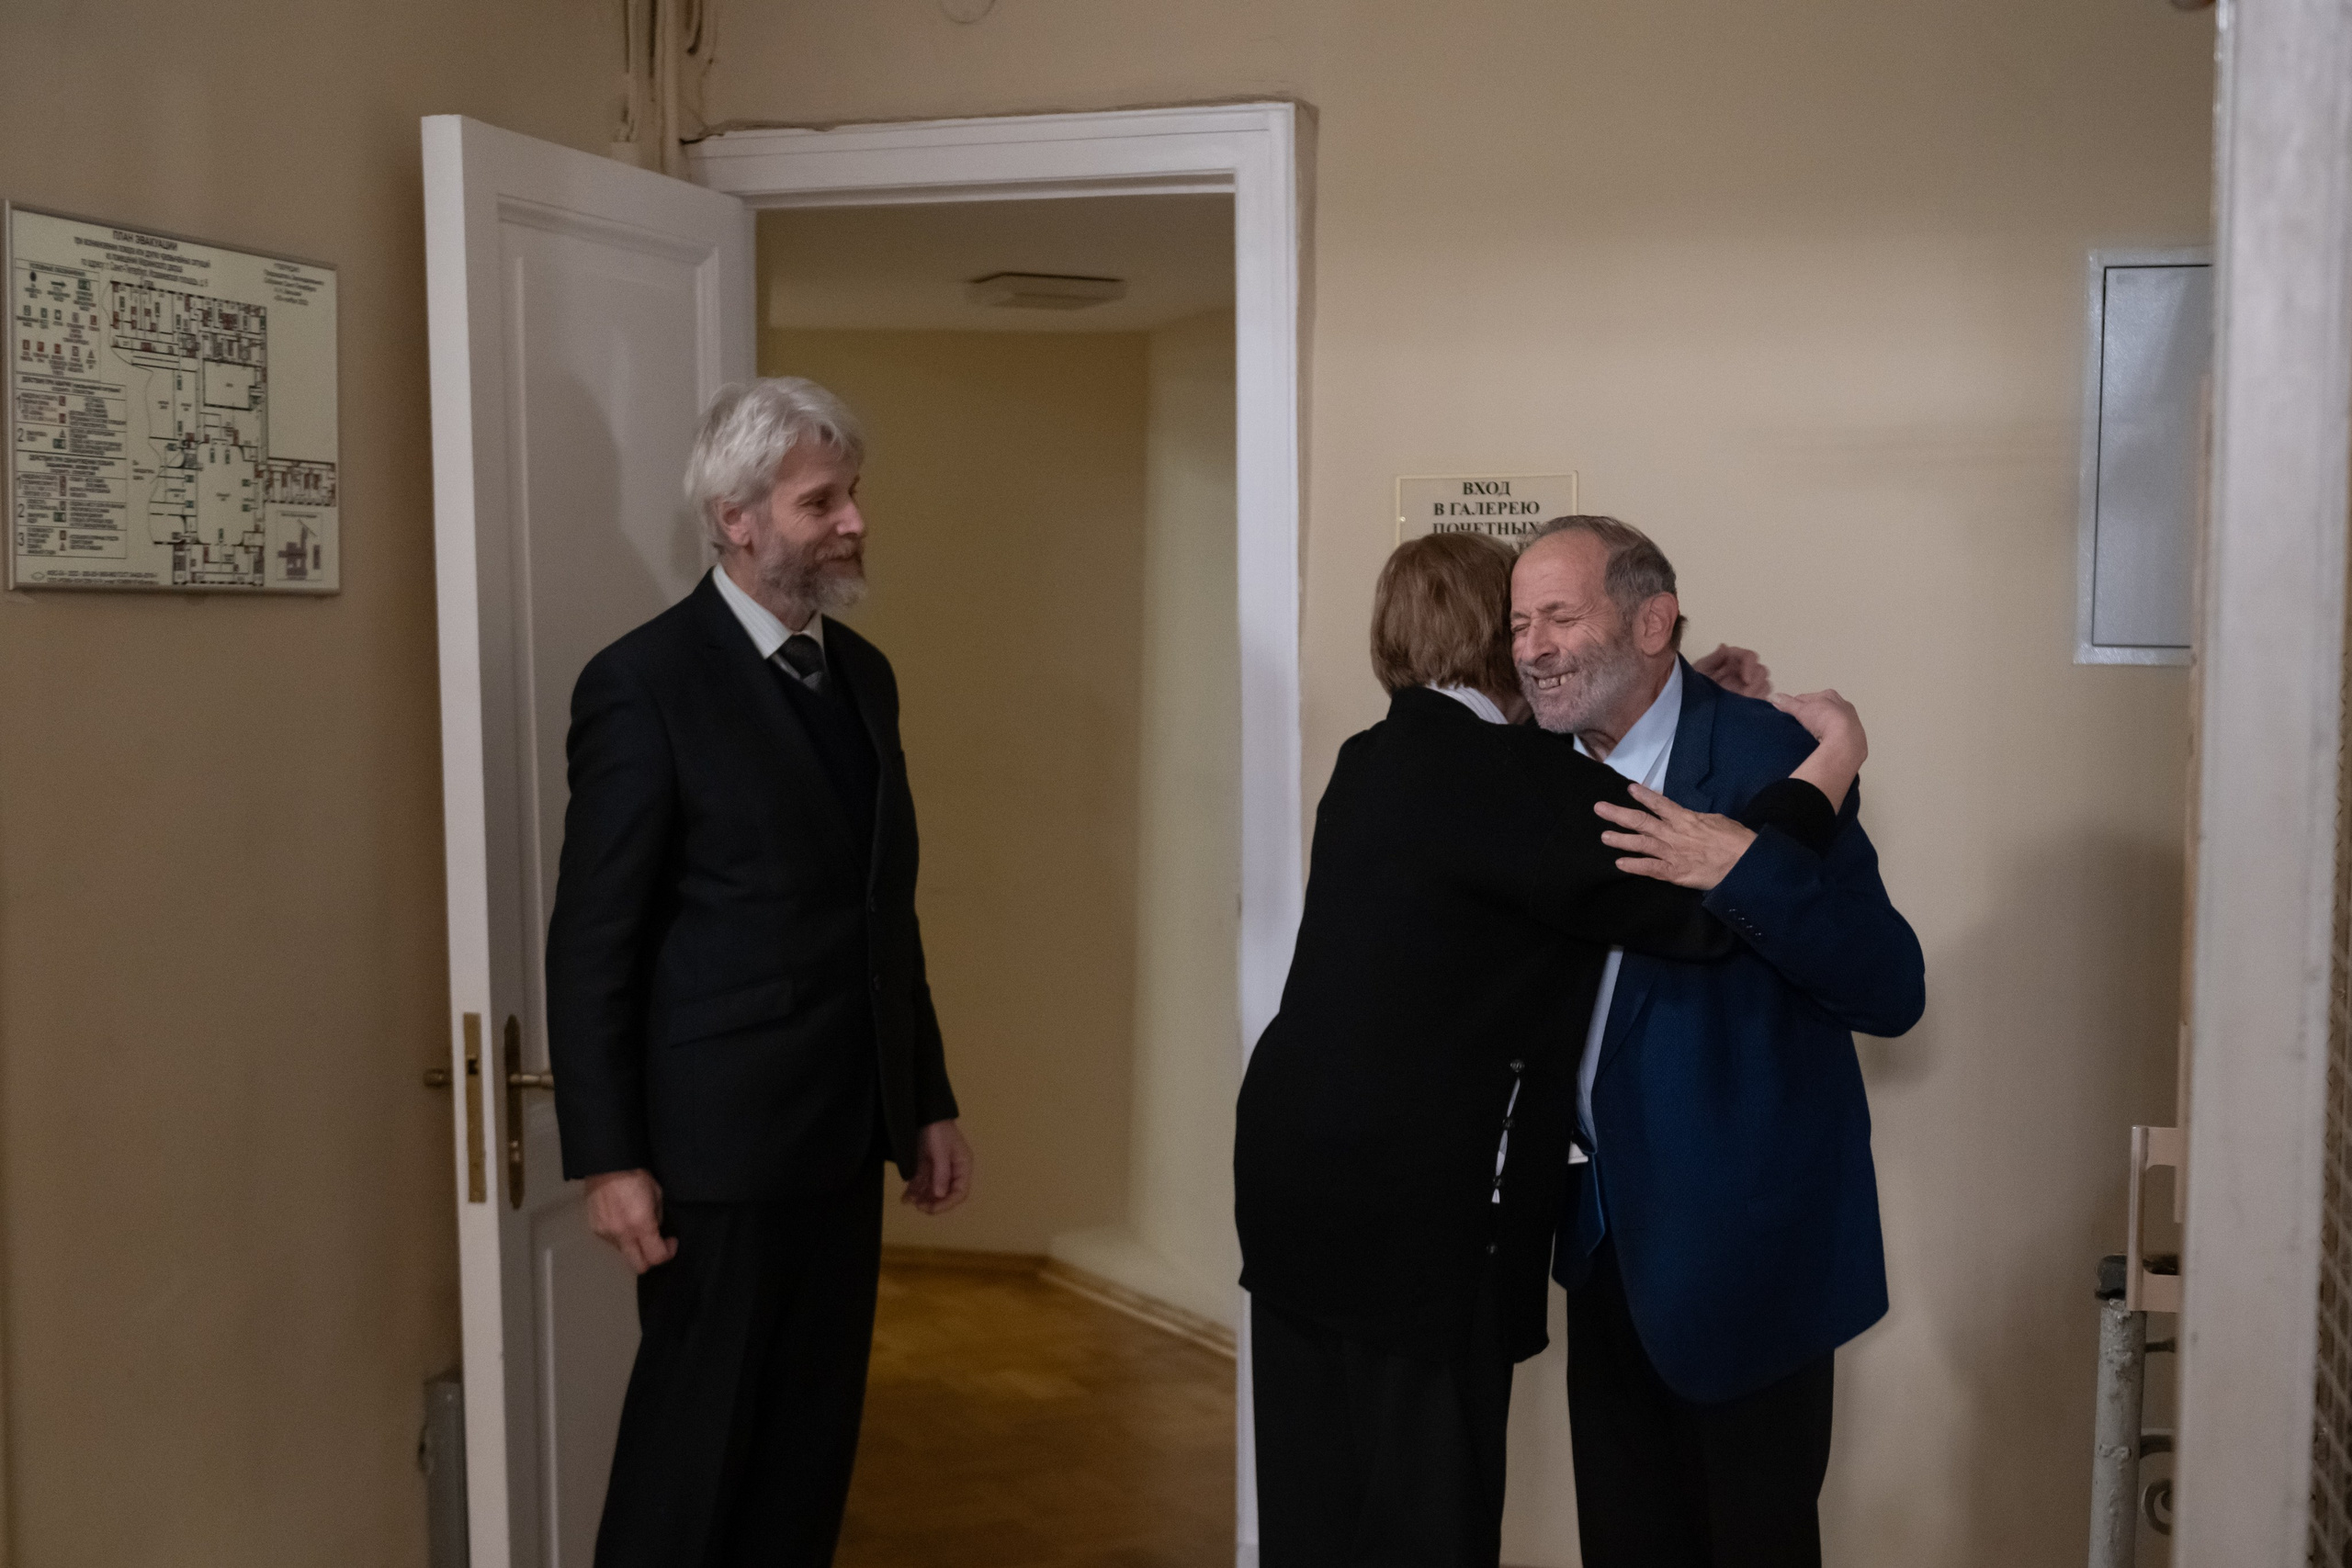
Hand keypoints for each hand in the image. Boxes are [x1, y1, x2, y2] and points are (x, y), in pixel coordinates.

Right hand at [584, 1168, 676, 1274]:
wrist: (606, 1165)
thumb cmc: (636, 1175)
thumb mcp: (657, 1194)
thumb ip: (657, 1217)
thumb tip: (656, 1230)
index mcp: (641, 1225)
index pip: (656, 1257)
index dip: (668, 1253)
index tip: (670, 1242)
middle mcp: (622, 1234)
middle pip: (639, 1266)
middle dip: (651, 1259)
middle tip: (656, 1244)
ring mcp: (606, 1234)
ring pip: (625, 1253)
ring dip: (634, 1246)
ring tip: (636, 1226)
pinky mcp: (595, 1230)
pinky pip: (613, 1242)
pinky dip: (621, 1236)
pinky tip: (622, 1219)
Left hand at [902, 1119, 972, 1214]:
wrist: (923, 1111)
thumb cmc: (937, 1129)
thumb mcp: (940, 1150)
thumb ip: (941, 1173)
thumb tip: (940, 1195)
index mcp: (962, 1166)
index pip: (960, 1192)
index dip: (947, 1204)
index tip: (932, 1209)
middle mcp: (952, 1170)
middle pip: (945, 1194)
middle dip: (933, 1203)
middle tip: (919, 1207)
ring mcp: (938, 1168)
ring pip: (932, 1191)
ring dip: (921, 1198)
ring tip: (909, 1202)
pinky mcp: (925, 1166)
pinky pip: (921, 1183)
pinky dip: (913, 1191)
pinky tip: (904, 1199)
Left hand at [1595, 782, 1756, 888]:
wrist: (1745, 864)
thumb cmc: (1735, 840)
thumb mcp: (1716, 820)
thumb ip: (1696, 819)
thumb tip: (1685, 817)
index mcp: (1686, 818)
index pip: (1660, 803)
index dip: (1644, 795)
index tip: (1629, 788)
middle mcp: (1675, 834)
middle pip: (1642, 821)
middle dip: (1618, 814)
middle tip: (1599, 808)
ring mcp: (1673, 854)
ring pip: (1641, 844)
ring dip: (1621, 840)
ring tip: (1604, 836)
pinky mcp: (1675, 873)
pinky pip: (1651, 868)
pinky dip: (1635, 866)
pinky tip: (1620, 864)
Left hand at [1693, 643, 1772, 698]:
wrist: (1691, 705)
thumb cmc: (1693, 685)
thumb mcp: (1700, 671)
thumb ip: (1713, 658)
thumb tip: (1724, 646)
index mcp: (1732, 660)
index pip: (1750, 656)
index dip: (1750, 666)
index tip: (1746, 680)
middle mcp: (1743, 671)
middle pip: (1761, 671)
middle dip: (1756, 682)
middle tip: (1745, 696)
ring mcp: (1748, 687)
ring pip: (1765, 685)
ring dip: (1757, 693)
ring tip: (1743, 703)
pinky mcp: (1750, 701)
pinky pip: (1762, 701)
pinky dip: (1758, 704)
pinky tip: (1747, 709)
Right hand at [1771, 688, 1865, 765]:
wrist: (1846, 742)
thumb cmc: (1826, 721)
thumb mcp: (1801, 710)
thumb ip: (1787, 703)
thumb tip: (1774, 697)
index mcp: (1829, 695)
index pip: (1806, 698)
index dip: (1795, 705)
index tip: (1787, 713)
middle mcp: (1843, 706)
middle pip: (1820, 709)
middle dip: (1809, 716)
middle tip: (1798, 726)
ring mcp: (1850, 721)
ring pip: (1830, 722)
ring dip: (1821, 727)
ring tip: (1810, 736)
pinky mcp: (1853, 736)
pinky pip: (1837, 735)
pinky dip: (1829, 738)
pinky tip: (1822, 744)